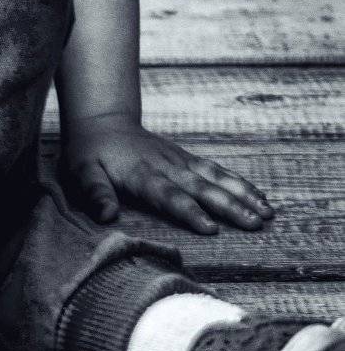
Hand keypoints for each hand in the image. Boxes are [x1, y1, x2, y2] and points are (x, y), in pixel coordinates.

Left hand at [60, 112, 274, 234]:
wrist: (102, 121)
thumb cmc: (90, 153)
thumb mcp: (83, 172)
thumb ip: (96, 193)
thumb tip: (107, 217)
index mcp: (142, 174)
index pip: (169, 196)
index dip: (189, 212)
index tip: (211, 229)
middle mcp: (167, 166)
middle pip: (201, 188)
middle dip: (229, 206)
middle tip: (255, 224)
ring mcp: (180, 160)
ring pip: (216, 177)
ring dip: (242, 194)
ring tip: (267, 213)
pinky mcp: (187, 158)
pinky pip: (217, 170)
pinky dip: (239, 183)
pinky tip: (258, 197)